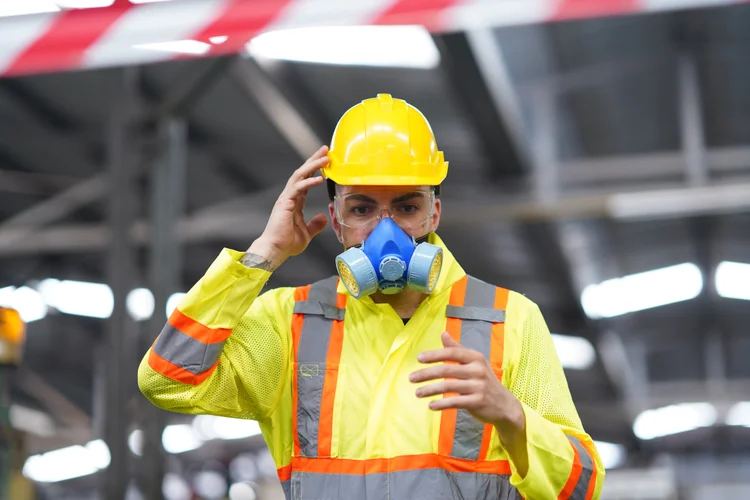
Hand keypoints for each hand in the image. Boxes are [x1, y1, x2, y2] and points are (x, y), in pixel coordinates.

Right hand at [249, 146, 329, 265]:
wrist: (275, 250)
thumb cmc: (287, 243)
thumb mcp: (307, 233)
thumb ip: (315, 225)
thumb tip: (324, 218)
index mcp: (294, 202)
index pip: (306, 181)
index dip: (315, 169)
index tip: (326, 159)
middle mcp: (289, 197)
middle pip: (302, 173)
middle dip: (314, 160)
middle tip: (325, 149)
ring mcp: (286, 198)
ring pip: (300, 176)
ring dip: (312, 165)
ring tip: (325, 157)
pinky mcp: (284, 203)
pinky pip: (298, 189)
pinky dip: (309, 182)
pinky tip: (319, 178)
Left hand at [410, 332, 523, 430]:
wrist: (505, 405)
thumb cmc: (484, 381)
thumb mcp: (474, 363)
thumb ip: (457, 349)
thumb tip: (443, 333)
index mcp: (475, 358)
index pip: (452, 353)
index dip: (434, 355)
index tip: (418, 358)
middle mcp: (478, 370)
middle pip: (447, 370)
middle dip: (426, 374)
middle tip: (411, 378)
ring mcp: (479, 386)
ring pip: (448, 386)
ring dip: (430, 390)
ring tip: (417, 393)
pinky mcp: (478, 402)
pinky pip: (455, 402)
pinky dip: (441, 404)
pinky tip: (430, 406)